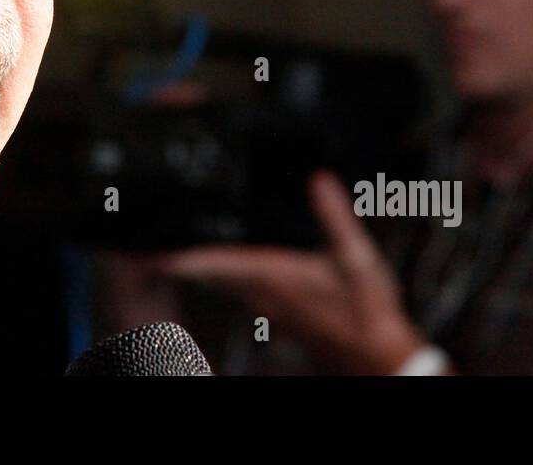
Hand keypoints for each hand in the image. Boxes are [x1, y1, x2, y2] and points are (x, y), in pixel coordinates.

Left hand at [146, 170, 428, 373]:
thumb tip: (319, 180)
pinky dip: (223, 274)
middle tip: (162, 240)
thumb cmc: (366, 311)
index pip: (216, 263)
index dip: (183, 256)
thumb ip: (335, 216)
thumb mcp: (357, 257)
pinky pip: (238, 289)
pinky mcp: (277, 312)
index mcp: (274, 275)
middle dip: (184, 256)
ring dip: (200, 266)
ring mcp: (267, 305)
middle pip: (209, 273)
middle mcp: (263, 292)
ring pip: (221, 283)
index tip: (157, 248)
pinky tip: (226, 265)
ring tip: (183, 247)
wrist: (375, 353)